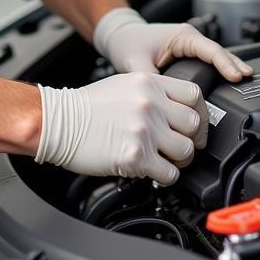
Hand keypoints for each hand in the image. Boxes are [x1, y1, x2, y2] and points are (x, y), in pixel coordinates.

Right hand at [35, 72, 207, 184]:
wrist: (59, 121)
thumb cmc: (87, 106)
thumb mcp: (124, 84)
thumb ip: (153, 93)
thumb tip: (178, 111)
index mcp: (149, 83)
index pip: (194, 95)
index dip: (200, 113)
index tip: (196, 126)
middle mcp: (150, 103)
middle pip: (194, 125)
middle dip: (191, 139)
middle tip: (180, 146)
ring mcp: (144, 129)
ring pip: (186, 151)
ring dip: (179, 160)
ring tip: (165, 160)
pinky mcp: (136, 155)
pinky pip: (169, 173)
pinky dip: (164, 177)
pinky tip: (152, 170)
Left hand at [93, 7, 252, 80]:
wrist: (119, 37)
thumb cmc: (127, 42)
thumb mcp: (137, 62)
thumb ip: (150, 81)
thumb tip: (162, 102)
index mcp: (182, 36)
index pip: (211, 50)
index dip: (225, 64)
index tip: (236, 76)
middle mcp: (190, 40)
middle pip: (219, 54)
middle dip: (234, 66)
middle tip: (249, 80)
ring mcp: (190, 48)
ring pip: (216, 59)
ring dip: (229, 69)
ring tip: (246, 82)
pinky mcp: (187, 58)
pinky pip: (208, 64)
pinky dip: (219, 73)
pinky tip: (228, 85)